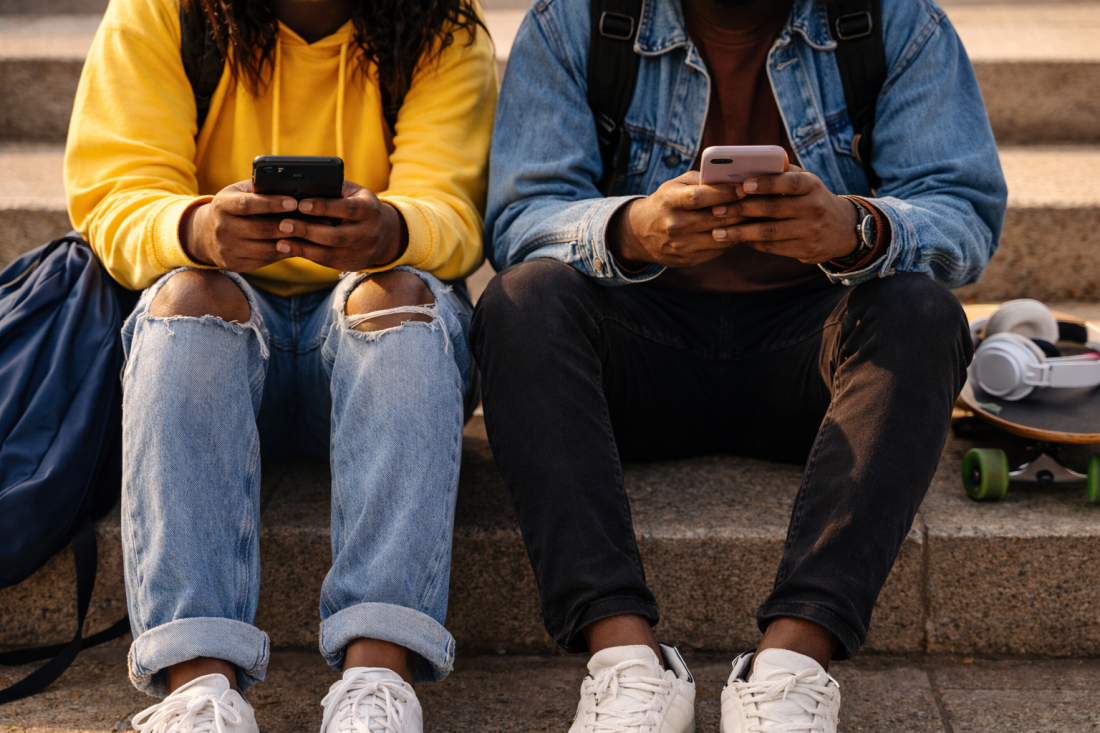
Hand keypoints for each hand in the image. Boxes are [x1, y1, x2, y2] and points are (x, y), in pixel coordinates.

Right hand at [181, 179, 298, 270]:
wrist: (204, 233)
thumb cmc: (231, 207)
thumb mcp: (237, 193)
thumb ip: (258, 189)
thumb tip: (291, 187)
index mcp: (222, 205)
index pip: (248, 205)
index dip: (271, 204)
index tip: (293, 202)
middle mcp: (222, 228)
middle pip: (261, 229)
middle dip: (287, 225)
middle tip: (309, 221)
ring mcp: (227, 249)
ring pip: (266, 249)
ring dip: (290, 243)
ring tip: (308, 235)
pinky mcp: (234, 265)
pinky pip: (265, 261)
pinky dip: (283, 254)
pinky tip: (297, 247)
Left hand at [270, 181, 408, 270]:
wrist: (386, 234)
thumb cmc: (360, 205)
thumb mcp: (354, 193)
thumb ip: (334, 190)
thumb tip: (302, 186)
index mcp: (371, 210)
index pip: (348, 209)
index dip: (324, 207)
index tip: (301, 204)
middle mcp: (370, 234)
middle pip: (337, 236)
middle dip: (308, 230)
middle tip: (283, 224)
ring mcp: (363, 252)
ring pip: (330, 254)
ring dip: (303, 248)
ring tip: (281, 242)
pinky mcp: (354, 265)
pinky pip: (328, 262)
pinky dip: (308, 256)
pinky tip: (291, 249)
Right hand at [608, 170, 746, 268]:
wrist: (641, 234)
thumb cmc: (665, 202)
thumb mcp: (675, 185)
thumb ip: (701, 180)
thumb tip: (733, 178)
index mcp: (669, 201)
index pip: (699, 197)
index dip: (723, 193)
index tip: (743, 189)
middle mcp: (674, 225)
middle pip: (715, 219)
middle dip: (740, 211)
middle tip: (759, 203)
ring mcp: (680, 245)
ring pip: (720, 237)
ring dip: (740, 227)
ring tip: (754, 217)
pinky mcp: (687, 260)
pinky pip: (717, 250)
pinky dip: (731, 240)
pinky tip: (739, 231)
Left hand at [709, 166, 859, 263]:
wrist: (843, 228)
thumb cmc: (812, 199)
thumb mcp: (806, 182)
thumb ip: (781, 174)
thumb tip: (746, 167)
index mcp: (812, 185)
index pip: (788, 183)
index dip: (765, 184)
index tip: (742, 185)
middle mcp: (813, 207)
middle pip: (773, 209)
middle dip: (741, 209)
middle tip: (716, 209)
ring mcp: (810, 230)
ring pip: (769, 232)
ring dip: (740, 232)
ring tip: (718, 232)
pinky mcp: (806, 250)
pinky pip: (773, 247)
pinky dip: (753, 243)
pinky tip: (738, 239)